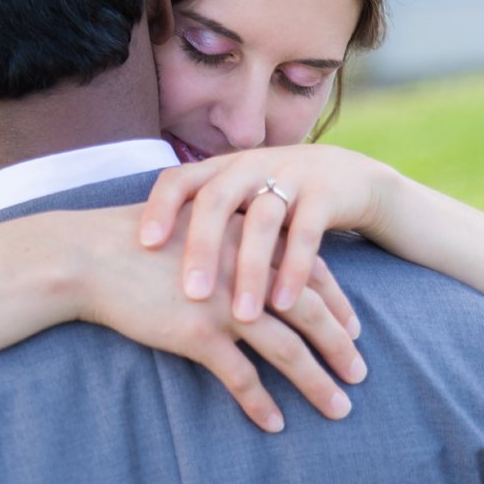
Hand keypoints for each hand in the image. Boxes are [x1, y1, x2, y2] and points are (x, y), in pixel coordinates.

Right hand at [75, 202, 366, 432]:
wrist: (89, 256)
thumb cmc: (136, 240)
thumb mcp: (194, 226)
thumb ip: (231, 240)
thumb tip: (253, 260)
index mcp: (249, 240)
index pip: (311, 272)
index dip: (337, 304)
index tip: (354, 329)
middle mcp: (246, 270)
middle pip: (311, 313)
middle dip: (340, 347)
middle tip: (360, 374)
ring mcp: (224, 303)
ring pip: (287, 349)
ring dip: (316, 382)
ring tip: (337, 408)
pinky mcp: (197, 333)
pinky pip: (241, 376)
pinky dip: (260, 402)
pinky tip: (274, 424)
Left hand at [138, 145, 393, 325]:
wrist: (347, 177)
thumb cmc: (274, 201)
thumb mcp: (235, 203)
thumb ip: (196, 223)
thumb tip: (136, 258)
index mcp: (219, 170)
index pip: (178, 179)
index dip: (159, 208)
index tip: (143, 244)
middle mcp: (249, 167)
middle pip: (217, 200)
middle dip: (203, 248)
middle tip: (193, 294)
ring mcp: (289, 177)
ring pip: (263, 221)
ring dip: (251, 271)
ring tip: (242, 316)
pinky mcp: (326, 195)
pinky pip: (307, 234)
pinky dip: (295, 271)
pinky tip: (283, 305)